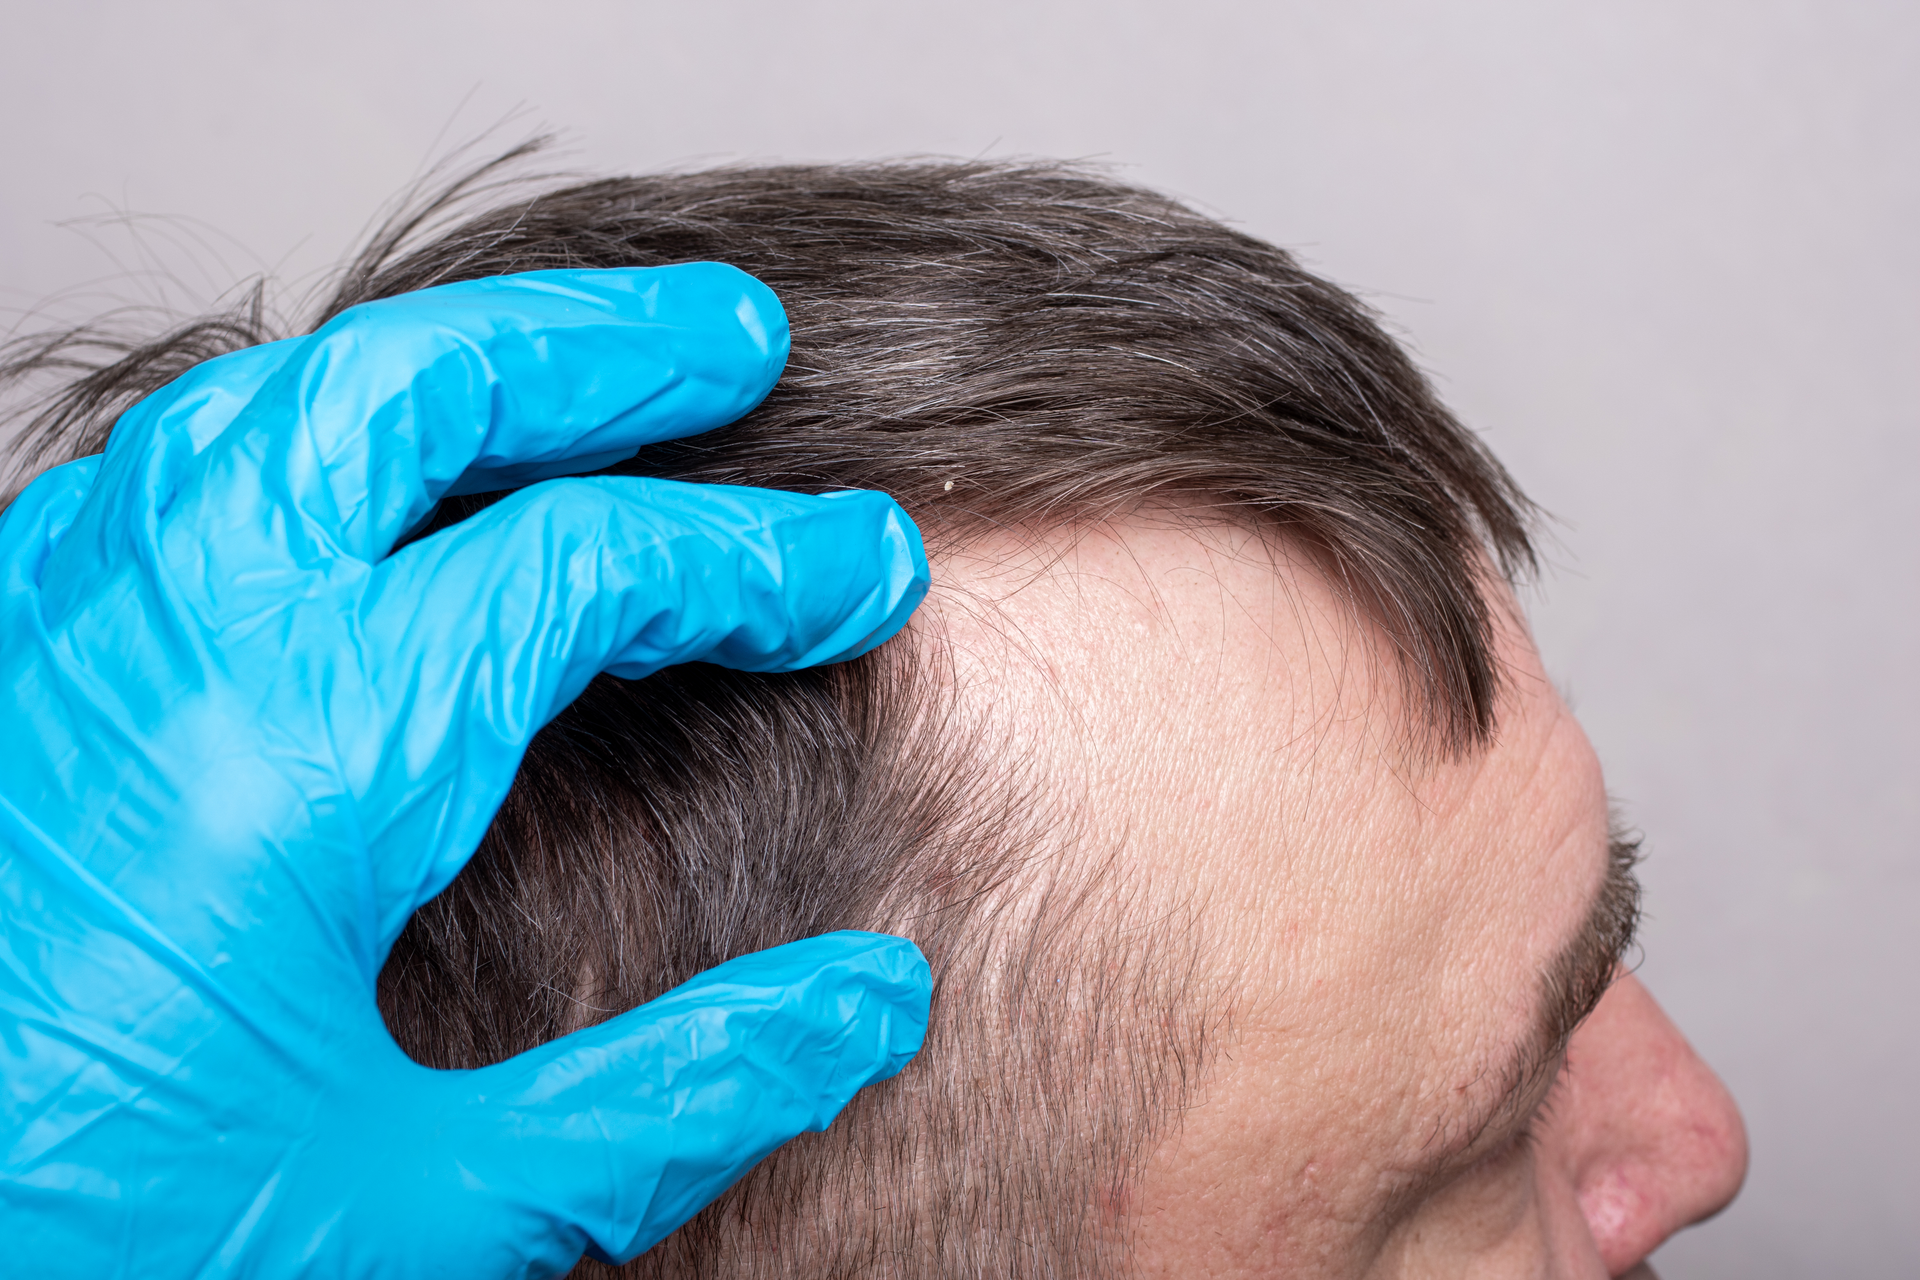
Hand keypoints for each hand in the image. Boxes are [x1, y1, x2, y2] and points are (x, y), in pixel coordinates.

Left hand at [0, 264, 931, 1276]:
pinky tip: (344, 478)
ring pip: (269, 398)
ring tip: (565, 369)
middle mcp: (167, 636)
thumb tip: (866, 1005)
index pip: (582, 566)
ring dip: (443, 363)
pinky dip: (295, 431)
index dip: (758, 558)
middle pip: (415, 390)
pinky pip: (159, 471)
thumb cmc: (78, 1256)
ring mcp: (53, 630)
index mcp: (303, 752)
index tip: (863, 567)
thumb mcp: (416, 1216)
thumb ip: (661, 1096)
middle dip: (598, 349)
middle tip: (733, 339)